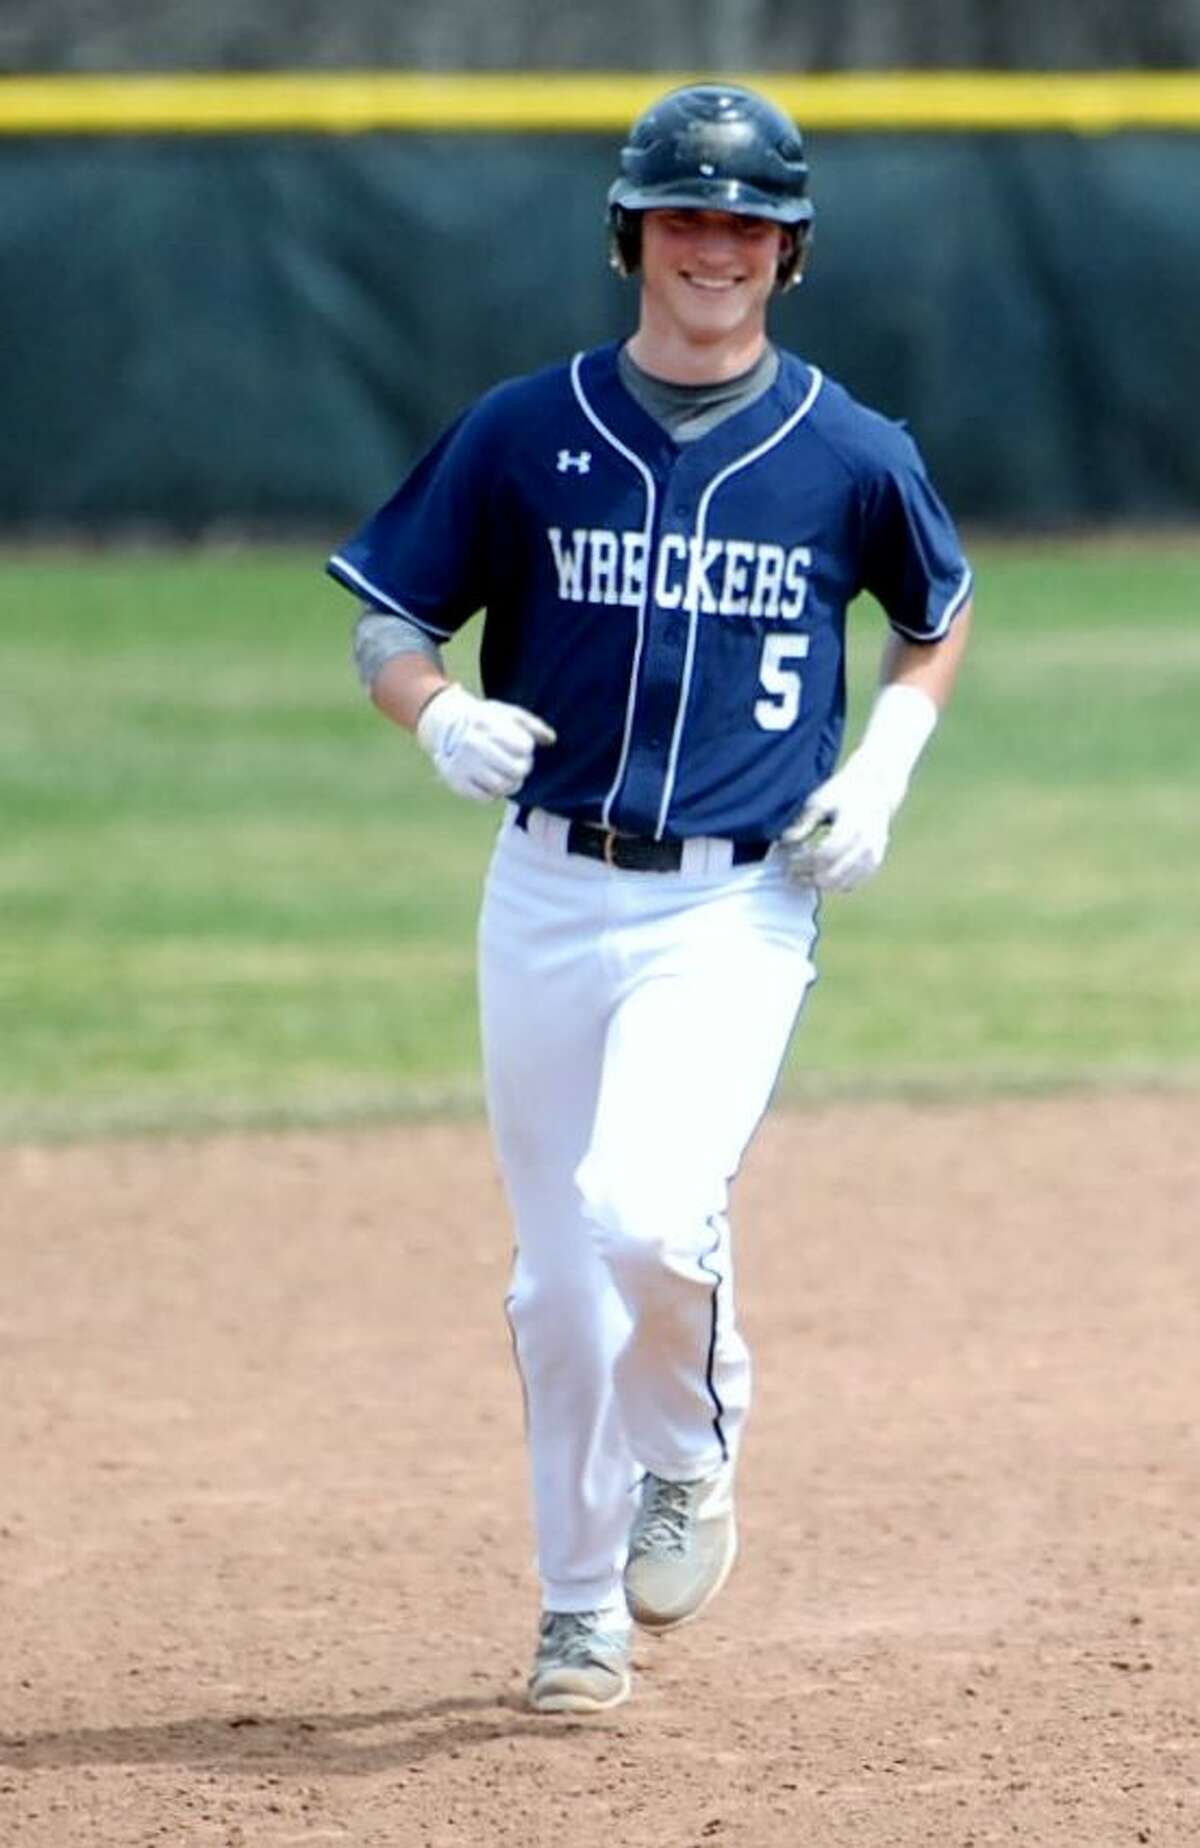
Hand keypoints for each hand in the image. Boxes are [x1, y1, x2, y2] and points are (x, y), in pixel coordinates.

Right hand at [416, 683, 555, 801]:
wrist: (446, 726)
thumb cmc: (485, 720)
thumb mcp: (508, 713)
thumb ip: (532, 725)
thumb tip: (551, 740)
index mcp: (488, 724)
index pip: (524, 747)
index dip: (526, 748)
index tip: (521, 745)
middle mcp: (473, 743)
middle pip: (517, 769)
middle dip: (523, 768)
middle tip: (518, 764)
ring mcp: (464, 764)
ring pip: (503, 786)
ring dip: (512, 783)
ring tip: (510, 776)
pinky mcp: (457, 782)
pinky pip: (486, 798)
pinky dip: (494, 793)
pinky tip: (493, 782)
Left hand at [779, 757, 893, 892]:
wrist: (875, 790)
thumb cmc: (843, 792)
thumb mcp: (820, 800)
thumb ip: (804, 823)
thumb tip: (785, 841)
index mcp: (853, 827)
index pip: (823, 856)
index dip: (802, 863)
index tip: (788, 862)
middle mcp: (866, 845)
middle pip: (832, 875)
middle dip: (808, 877)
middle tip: (790, 873)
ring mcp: (872, 856)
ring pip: (842, 885)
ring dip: (819, 883)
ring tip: (803, 873)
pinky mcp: (873, 863)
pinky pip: (851, 884)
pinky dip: (833, 884)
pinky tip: (819, 873)